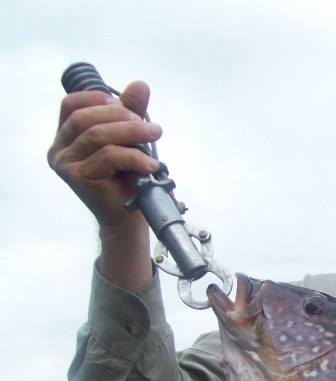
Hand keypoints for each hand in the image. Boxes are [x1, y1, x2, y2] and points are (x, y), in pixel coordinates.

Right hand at [47, 81, 160, 289]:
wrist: (130, 218)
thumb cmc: (129, 178)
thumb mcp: (131, 139)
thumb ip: (131, 111)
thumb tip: (140, 85)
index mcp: (66, 135)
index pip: (72, 104)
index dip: (99, 99)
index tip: (128, 108)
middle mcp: (59, 149)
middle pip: (87, 119)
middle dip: (123, 117)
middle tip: (151, 127)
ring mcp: (65, 164)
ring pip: (98, 136)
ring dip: (132, 134)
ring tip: (154, 136)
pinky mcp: (77, 178)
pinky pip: (108, 157)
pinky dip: (134, 157)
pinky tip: (150, 164)